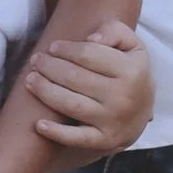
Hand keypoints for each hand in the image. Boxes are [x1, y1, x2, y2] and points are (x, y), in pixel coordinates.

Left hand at [25, 19, 152, 156]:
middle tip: (35, 61)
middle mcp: (123, 97)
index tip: (53, 47)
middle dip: (50, 67)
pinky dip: (57, 133)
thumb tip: (91, 39)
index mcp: (131, 70)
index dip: (67, 49)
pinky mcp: (105, 141)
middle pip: (76, 78)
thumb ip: (114, 31)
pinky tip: (38, 124)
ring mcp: (113, 120)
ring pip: (72, 105)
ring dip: (45, 91)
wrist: (142, 112)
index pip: (90, 55)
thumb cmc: (129, 71)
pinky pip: (77, 138)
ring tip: (29, 80)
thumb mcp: (132, 45)